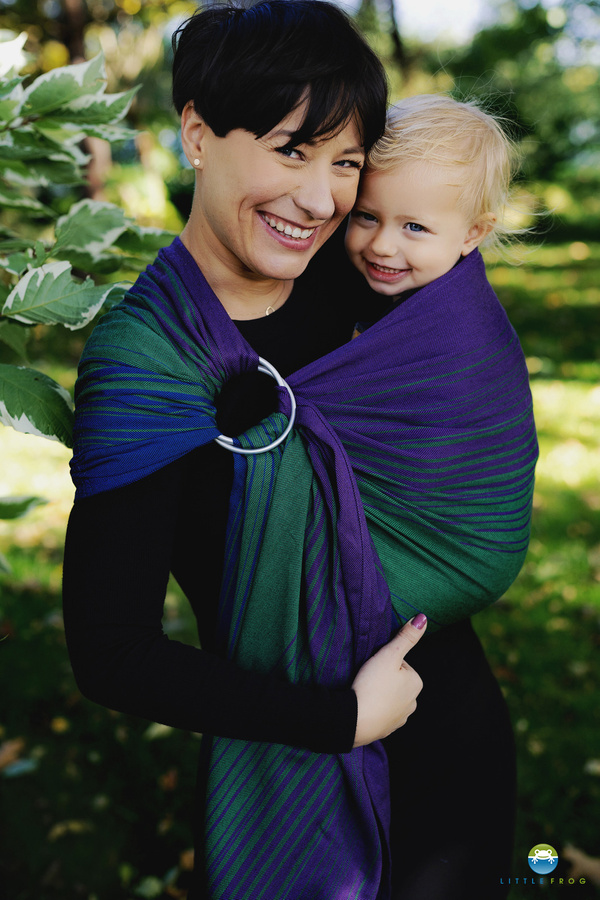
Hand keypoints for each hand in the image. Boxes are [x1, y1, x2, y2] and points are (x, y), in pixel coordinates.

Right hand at [351, 615, 426, 747]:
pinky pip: (381, 713)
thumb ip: (406, 637)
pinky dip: (374, 709)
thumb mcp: (389, 654)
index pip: (401, 664)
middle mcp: (413, 703)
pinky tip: (364, 706)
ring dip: (379, 694)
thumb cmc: (372, 684)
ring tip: (364, 691)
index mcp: (416, 683)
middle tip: (368, 678)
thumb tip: (423, 618)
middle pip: (396, 681)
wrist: (356, 720)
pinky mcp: (386, 729)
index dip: (385, 662)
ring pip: (389, 698)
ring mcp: (400, 718)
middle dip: (383, 678)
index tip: (374, 666)